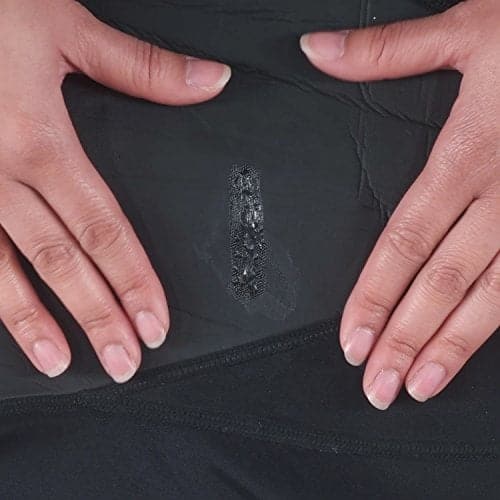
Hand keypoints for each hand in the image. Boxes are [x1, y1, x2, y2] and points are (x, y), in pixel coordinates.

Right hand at [0, 0, 230, 382]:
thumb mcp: (64, 26)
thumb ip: (141, 68)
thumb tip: (211, 81)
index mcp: (42, 140)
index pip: (104, 229)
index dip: (133, 280)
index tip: (154, 322)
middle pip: (62, 260)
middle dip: (97, 316)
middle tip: (124, 361)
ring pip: (1, 267)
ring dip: (32, 321)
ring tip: (61, 361)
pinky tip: (0, 321)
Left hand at [300, 0, 498, 408]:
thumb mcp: (470, 28)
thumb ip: (389, 51)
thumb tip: (318, 52)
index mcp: (471, 152)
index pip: (405, 240)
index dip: (374, 294)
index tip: (351, 338)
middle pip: (442, 282)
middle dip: (404, 338)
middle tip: (375, 385)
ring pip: (492, 298)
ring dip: (452, 348)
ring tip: (417, 387)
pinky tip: (476, 352)